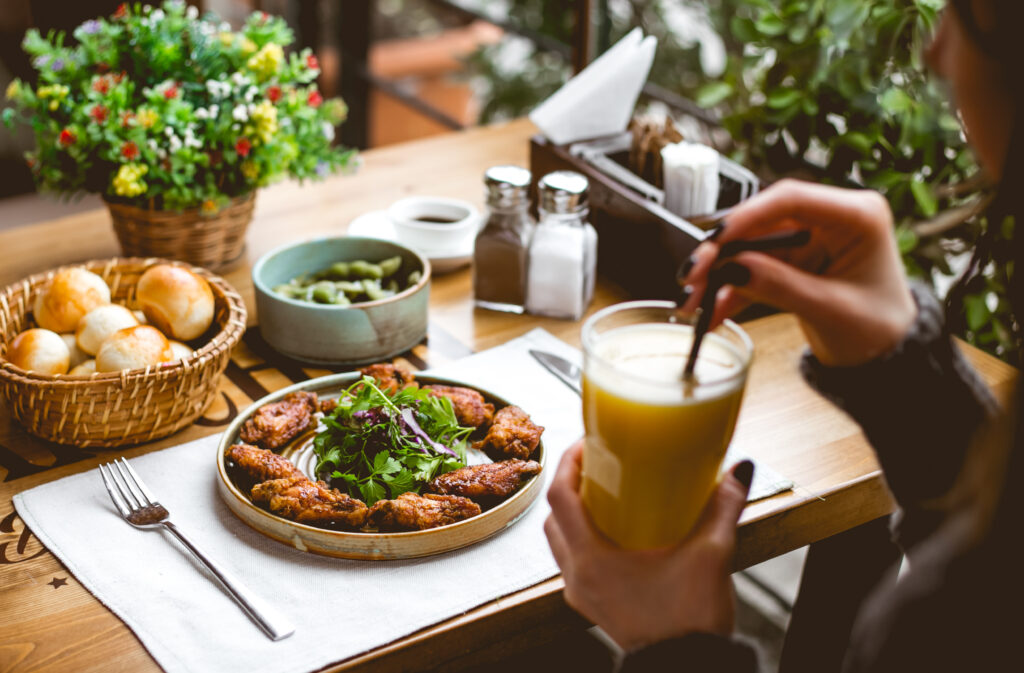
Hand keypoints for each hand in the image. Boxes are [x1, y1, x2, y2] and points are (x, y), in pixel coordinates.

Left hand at [543, 441, 752, 650]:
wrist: (689, 671)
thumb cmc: (690, 625)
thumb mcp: (711, 557)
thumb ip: (724, 508)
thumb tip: (739, 471)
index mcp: (592, 560)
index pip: (560, 498)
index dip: (569, 463)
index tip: (588, 443)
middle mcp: (579, 577)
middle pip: (555, 517)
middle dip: (571, 484)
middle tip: (599, 464)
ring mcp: (584, 593)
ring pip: (562, 541)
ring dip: (577, 513)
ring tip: (607, 493)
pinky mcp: (596, 605)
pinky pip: (577, 562)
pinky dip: (587, 538)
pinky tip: (619, 531)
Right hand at [680, 179, 915, 366]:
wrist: (887, 356)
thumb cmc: (878, 330)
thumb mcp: (830, 310)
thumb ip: (780, 287)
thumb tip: (731, 270)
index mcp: (857, 216)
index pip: (792, 199)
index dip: (747, 216)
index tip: (715, 241)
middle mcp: (829, 219)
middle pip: (762, 223)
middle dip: (722, 252)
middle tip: (691, 276)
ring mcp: (808, 239)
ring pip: (749, 248)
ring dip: (719, 276)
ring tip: (693, 303)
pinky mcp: (792, 260)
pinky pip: (752, 270)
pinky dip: (730, 291)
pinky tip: (711, 313)